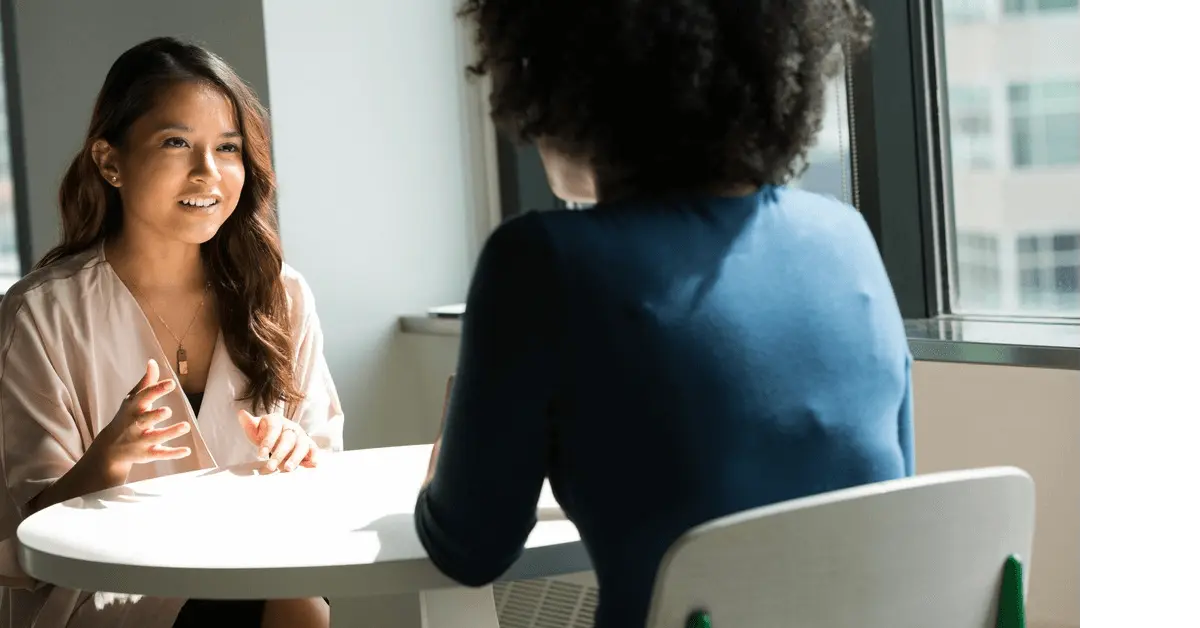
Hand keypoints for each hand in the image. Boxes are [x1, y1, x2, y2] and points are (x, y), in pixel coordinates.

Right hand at [92, 359, 191, 481]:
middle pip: (144, 420)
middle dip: (155, 415)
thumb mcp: (132, 399)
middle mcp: (135, 425)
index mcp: (132, 408)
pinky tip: (187, 450)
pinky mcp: (147, 454)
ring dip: (170, 432)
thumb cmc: (126, 417)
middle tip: (168, 411)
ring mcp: (140, 441)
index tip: (171, 383)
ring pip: (156, 437)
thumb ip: (146, 382)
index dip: (156, 390)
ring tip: (186, 426)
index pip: (143, 397)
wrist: (109, 448)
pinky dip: (173, 453)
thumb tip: (153, 361)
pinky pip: (160, 454)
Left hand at [237, 410, 318, 472]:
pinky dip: (314, 457)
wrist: (278, 434)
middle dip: (279, 454)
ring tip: (287, 469)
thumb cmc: (265, 433)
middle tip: (271, 467)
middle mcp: (291, 427)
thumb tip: (241, 413)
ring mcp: (301, 435)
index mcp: (277, 420)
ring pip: (302, 445)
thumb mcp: (255, 429)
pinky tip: (312, 465)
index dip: (268, 441)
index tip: (260, 455)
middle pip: (288, 439)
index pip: (274, 429)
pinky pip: (314, 449)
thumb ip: (249, 424)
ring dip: (295, 457)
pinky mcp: (309, 445)